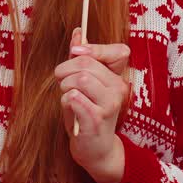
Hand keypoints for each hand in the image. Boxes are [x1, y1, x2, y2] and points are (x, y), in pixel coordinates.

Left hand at [55, 27, 129, 182]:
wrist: (95, 149)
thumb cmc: (87, 114)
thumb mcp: (85, 84)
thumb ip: (84, 58)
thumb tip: (78, 32)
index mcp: (118, 78)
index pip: (119, 51)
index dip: (95, 48)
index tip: (76, 52)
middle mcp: (118, 89)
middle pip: (87, 63)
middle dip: (66, 70)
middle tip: (62, 81)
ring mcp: (110, 105)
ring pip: (80, 79)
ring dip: (65, 87)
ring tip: (68, 97)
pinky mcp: (96, 119)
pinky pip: (73, 98)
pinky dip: (65, 101)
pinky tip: (71, 110)